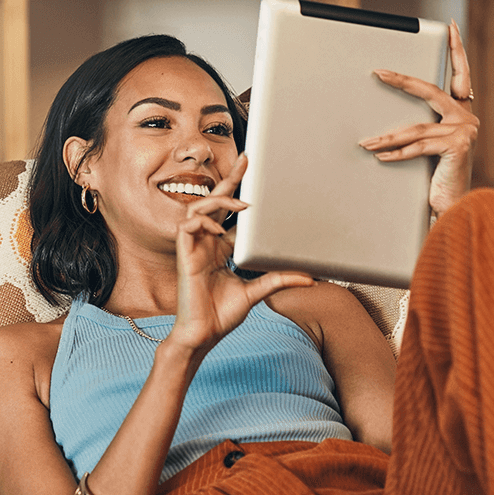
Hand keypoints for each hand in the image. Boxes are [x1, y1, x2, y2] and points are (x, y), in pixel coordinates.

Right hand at [168, 154, 312, 352]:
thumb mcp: (256, 292)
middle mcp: (207, 243)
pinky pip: (187, 226)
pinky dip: (203, 222)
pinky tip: (218, 229)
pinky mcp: (184, 255)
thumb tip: (309, 277)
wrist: (204, 333)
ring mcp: (194, 247)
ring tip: (240, 205)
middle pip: (214, 202)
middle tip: (245, 160)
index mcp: (220, 249)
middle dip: (229, 180)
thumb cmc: (222, 314)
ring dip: (219, 202)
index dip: (240, 194)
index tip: (254, 176)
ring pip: (198, 208)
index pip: (229, 215)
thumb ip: (278, 279)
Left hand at [359, 20, 479, 217]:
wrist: (455, 206)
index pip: (460, 74)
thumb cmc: (439, 177)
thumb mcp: (430, 147)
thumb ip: (422, 128)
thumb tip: (388, 119)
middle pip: (430, 92)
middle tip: (379, 73)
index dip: (457, 50)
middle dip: (402, 81)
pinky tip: (379, 155)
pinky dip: (396, 153)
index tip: (452, 27)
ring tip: (366, 142)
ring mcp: (465, 132)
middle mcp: (467, 118)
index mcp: (462, 112)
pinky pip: (418, 147)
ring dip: (387, 136)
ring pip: (416, 127)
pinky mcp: (457, 147)